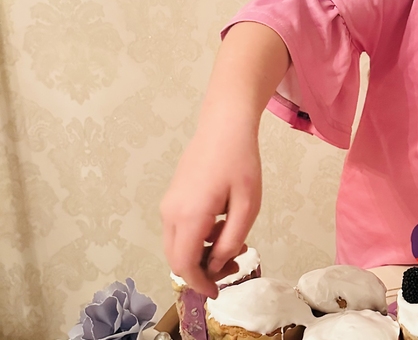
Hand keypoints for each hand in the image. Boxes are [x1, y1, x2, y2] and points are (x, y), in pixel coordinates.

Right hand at [160, 126, 261, 298]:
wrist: (224, 126)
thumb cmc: (240, 162)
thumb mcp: (247, 206)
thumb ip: (231, 240)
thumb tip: (216, 265)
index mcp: (189, 216)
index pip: (184, 264)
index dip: (199, 284)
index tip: (217, 292)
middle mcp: (171, 212)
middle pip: (177, 258)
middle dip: (203, 270)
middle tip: (235, 265)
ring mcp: (169, 203)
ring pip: (177, 244)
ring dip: (202, 253)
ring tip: (235, 243)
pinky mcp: (173, 197)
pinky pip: (179, 229)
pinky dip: (198, 238)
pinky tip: (222, 227)